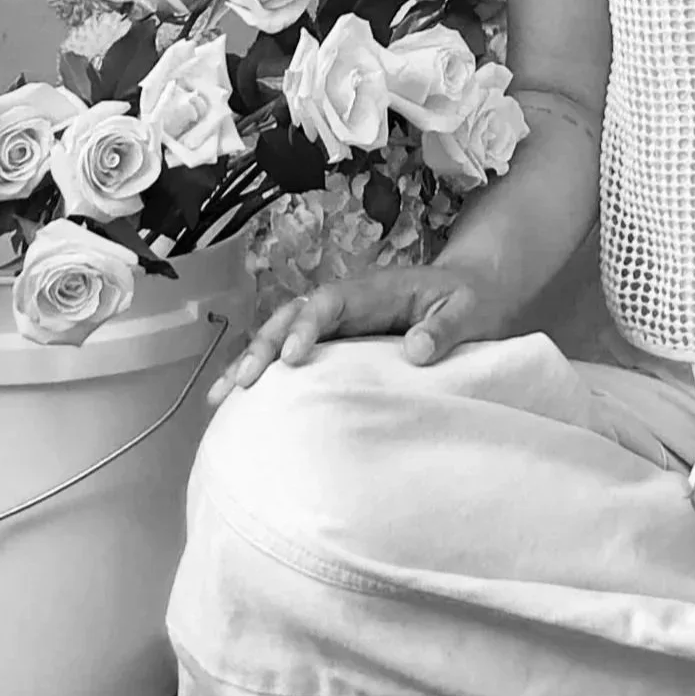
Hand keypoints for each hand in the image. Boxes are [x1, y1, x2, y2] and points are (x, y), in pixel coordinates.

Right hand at [207, 264, 516, 407]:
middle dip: (265, 345)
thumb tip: (417, 351)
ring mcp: (337, 325)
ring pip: (283, 336)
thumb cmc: (469, 302)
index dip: (308, 325)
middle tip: (242, 381)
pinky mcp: (334, 347)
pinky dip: (263, 376)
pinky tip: (233, 404)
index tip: (292, 357)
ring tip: (220, 397)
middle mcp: (347, 304)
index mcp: (374, 291)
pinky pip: (292, 357)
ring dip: (252, 361)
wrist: (474, 295)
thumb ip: (445, 327)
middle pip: (294, 316)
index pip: (331, 303)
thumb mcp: (467, 310)